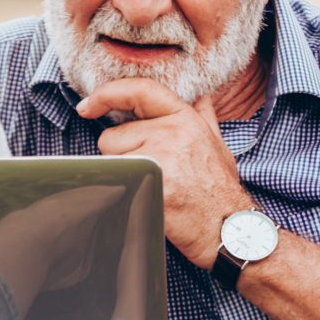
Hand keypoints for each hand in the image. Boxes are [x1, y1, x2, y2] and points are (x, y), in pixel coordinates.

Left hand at [77, 78, 251, 264]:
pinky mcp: (149, 182)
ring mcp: (160, 156)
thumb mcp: (218, 146)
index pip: (140, 90)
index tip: (88, 106)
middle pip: (113, 136)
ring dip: (122, 175)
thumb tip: (202, 98)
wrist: (231, 229)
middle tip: (151, 175)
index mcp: (186, 119)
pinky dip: (121, 192)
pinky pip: (115, 181)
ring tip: (151, 188)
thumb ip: (205, 118)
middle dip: (122, 156)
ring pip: (110, 161)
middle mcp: (172, 132)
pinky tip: (144, 199)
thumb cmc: (221, 192)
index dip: (107, 94)